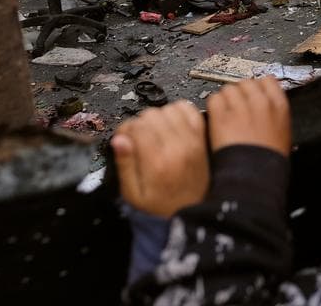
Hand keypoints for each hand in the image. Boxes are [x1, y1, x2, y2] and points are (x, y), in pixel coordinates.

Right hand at [112, 101, 208, 217]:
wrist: (192, 212)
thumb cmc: (159, 205)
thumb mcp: (133, 194)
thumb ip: (125, 165)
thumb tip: (119, 140)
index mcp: (157, 162)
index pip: (137, 126)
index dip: (126, 129)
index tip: (124, 139)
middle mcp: (176, 148)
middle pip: (152, 114)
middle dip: (140, 123)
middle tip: (139, 138)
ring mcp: (192, 141)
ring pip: (170, 109)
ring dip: (159, 116)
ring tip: (155, 133)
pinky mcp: (201, 138)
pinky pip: (189, 110)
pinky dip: (178, 111)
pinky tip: (171, 125)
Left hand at [207, 77, 291, 156]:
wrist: (253, 177)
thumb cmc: (268, 162)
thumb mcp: (283, 134)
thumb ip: (273, 114)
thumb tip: (266, 107)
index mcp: (279, 106)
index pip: (267, 81)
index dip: (257, 87)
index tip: (253, 94)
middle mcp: (260, 102)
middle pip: (245, 83)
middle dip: (240, 94)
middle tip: (237, 109)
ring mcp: (240, 107)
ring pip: (228, 89)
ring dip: (226, 100)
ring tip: (227, 116)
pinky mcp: (221, 116)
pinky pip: (214, 99)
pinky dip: (214, 107)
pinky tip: (217, 119)